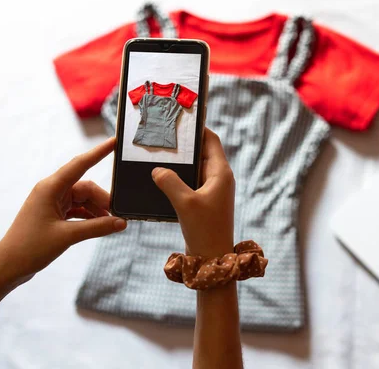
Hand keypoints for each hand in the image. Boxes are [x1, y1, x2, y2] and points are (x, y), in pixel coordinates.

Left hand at [0, 138, 126, 283]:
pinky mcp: (53, 214)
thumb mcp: (67, 236)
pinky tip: (99, 226)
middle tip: (118, 215)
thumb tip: (121, 223)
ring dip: (97, 210)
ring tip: (110, 224)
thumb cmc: (29, 248)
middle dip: (103, 199)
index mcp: (50, 188)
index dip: (99, 152)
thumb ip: (97, 227)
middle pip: (86, 187)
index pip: (80, 164)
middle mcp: (51, 191)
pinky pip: (77, 209)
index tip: (114, 141)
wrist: (7, 266)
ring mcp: (52, 202)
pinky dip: (89, 216)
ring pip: (83, 199)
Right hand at [152, 128, 234, 256]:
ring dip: (180, 162)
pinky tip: (162, 178)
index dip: (198, 128)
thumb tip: (158, 169)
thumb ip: (170, 182)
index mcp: (221, 173)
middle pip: (202, 152)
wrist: (212, 259)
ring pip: (195, 167)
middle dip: (185, 145)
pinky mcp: (205, 201)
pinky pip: (192, 182)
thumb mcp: (185, 203)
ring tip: (160, 154)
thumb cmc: (204, 230)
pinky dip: (179, 177)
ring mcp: (213, 190)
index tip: (181, 119)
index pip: (211, 140)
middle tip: (165, 136)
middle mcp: (220, 178)